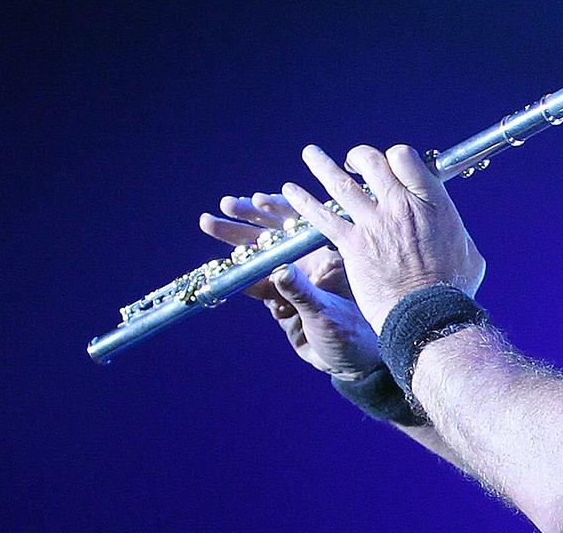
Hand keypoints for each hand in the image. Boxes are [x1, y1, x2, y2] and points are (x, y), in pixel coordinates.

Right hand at [199, 192, 381, 379]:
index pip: (302, 226)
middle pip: (275, 236)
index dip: (280, 210)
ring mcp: (293, 280)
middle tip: (224, 205)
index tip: (258, 200)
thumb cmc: (352, 334)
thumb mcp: (326, 313)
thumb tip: (278, 271)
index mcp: (328, 258)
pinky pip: (256, 285)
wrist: (351, 363)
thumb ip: (302, 293)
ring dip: (236, 242)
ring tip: (209, 222)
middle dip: (249, 219)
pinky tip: (224, 269)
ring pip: (260, 257)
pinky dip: (241, 278)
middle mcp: (310, 263)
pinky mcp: (280, 299)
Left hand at [281, 144, 486, 332]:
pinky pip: (322, 217)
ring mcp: (373, 223)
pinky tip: (290, 191)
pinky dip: (303, 201)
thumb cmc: (453, 288)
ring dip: (322, 165)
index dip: (395, 157)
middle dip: (359, 158)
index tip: (392, 167)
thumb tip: (451, 228)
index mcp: (430, 201)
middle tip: (354, 163)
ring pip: (340, 183)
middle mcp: (399, 205)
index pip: (405, 158)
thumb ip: (455, 231)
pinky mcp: (352, 245)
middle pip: (371, 162)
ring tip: (311, 154)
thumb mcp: (468, 250)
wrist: (428, 314)